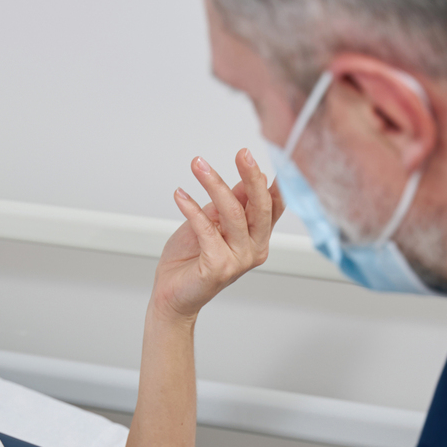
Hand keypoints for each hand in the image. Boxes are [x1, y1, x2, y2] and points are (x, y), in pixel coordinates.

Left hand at [152, 149, 280, 321]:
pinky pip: (206, 229)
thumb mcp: (213, 221)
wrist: (172, 293)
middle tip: (241, 153)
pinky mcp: (219, 266)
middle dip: (252, 176)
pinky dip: (191, 208)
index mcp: (258, 238)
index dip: (272, 181)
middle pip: (260, 207)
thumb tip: (248, 178)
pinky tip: (181, 195)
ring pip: (233, 213)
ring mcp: (239, 260)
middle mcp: (254, 249)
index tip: (261, 154)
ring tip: (198, 165)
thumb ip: (232, 202)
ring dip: (214, 184)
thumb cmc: (191, 258)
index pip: (273, 205)